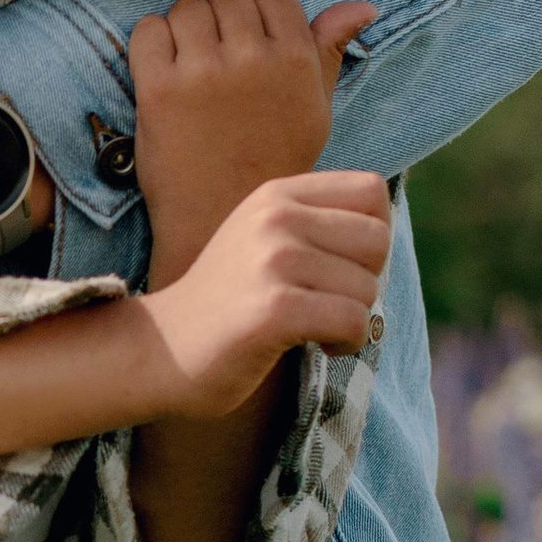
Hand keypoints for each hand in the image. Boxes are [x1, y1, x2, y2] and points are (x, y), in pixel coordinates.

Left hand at [131, 0, 376, 280]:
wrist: (219, 217)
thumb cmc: (272, 161)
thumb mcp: (314, 109)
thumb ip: (330, 51)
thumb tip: (363, 5)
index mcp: (295, 59)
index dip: (256, 8)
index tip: (247, 39)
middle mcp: (251, 59)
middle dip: (219, 18)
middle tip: (216, 58)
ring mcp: (202, 72)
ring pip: (186, 7)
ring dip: (183, 29)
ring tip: (190, 67)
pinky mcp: (158, 87)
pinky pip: (147, 30)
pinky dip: (150, 44)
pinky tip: (161, 73)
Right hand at [136, 171, 390, 416]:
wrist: (159, 349)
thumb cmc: (226, 302)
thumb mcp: (263, 239)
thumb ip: (313, 222)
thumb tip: (383, 229)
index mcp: (276, 194)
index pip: (371, 192)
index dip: (370, 237)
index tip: (338, 268)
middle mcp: (275, 217)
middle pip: (377, 241)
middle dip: (365, 281)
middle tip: (326, 302)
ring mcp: (273, 260)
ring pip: (367, 288)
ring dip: (352, 320)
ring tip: (312, 327)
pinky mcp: (275, 308)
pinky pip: (353, 321)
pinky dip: (347, 343)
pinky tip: (317, 346)